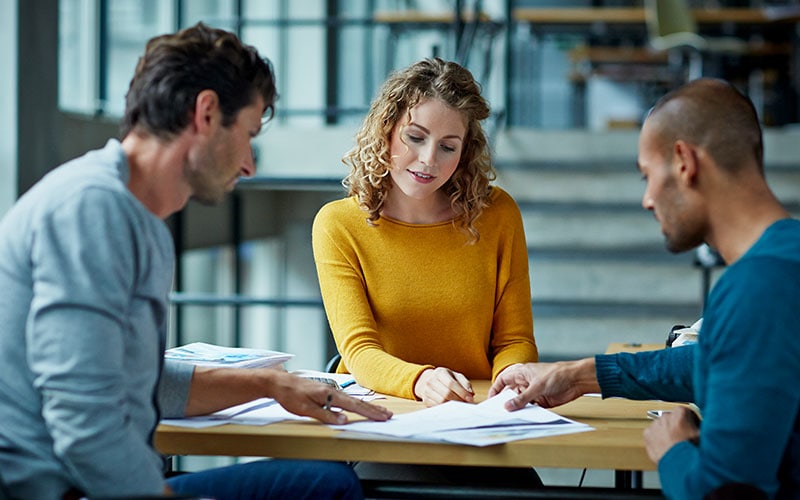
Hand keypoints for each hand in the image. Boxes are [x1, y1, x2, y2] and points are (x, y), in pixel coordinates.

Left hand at [271, 373, 391, 423]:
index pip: (354, 406)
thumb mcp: (305, 409)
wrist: (278, 382)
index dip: (369, 412)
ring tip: (378, 411)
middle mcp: (332, 390)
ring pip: (352, 400)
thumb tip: (344, 420)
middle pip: (357, 402)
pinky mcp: (325, 391)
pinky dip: (355, 404)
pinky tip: (357, 406)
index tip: (383, 417)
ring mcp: (329, 390)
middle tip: (388, 414)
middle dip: (373, 409)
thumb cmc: (290, 395)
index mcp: (329, 394)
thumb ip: (325, 415)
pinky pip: (344, 399)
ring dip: (366, 407)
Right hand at [414, 367, 473, 405]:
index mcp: (440, 372)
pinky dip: (446, 408)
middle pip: (446, 394)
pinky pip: (437, 407)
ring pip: (441, 402)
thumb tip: (470, 395)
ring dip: (452, 405)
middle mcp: (431, 380)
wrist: (429, 380)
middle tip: (466, 403)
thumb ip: (465, 384)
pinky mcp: (425, 400)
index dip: (461, 392)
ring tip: (459, 405)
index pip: (451, 383)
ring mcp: (426, 391)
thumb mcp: (457, 377)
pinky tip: (451, 406)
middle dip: (458, 400)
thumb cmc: (447, 379)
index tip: (470, 399)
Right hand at [488, 358, 599, 410]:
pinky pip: (530, 408)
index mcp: (521, 373)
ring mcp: (533, 392)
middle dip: (505, 402)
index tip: (491, 400)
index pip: (503, 380)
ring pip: (520, 402)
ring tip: (511, 418)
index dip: (495, 389)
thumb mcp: (536, 386)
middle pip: (510, 393)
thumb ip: (522, 398)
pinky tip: (525, 418)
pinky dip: (527, 413)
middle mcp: (525, 382)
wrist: (576, 380)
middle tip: (499, 413)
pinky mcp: (541, 401)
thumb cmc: (557, 374)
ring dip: (517, 409)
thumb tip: (508, 406)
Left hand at [644, 406, 699, 462]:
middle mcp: (666, 416)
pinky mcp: (647, 434)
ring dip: (666, 432)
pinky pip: (652, 434)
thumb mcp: (703, 435)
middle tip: (683, 438)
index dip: (690, 422)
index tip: (692, 428)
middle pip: (672, 418)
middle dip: (677, 426)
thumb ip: (703, 426)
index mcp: (680, 413)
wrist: (677, 463)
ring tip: (674, 444)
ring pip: (662, 426)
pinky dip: (657, 439)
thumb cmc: (690, 450)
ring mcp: (655, 424)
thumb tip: (708, 424)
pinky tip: (665, 446)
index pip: (686, 413)